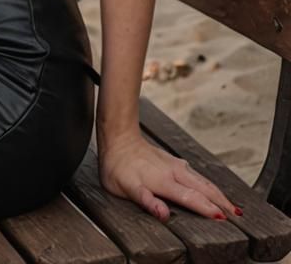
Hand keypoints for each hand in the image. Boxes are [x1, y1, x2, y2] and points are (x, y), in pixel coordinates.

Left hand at [98, 130, 241, 221]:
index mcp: (162, 181)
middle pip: (203, 188)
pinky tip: (213, 190)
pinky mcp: (174, 162)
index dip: (206, 209)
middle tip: (237, 216)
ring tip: (233, 207)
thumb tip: (163, 215)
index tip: (222, 219)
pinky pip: (197, 175)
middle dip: (221, 202)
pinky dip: (209, 184)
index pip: (190, 198)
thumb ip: (146, 200)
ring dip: (219, 194)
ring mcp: (175, 165)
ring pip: (202, 180)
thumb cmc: (116, 165)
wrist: (117, 136)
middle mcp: (173, 172)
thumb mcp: (124, 187)